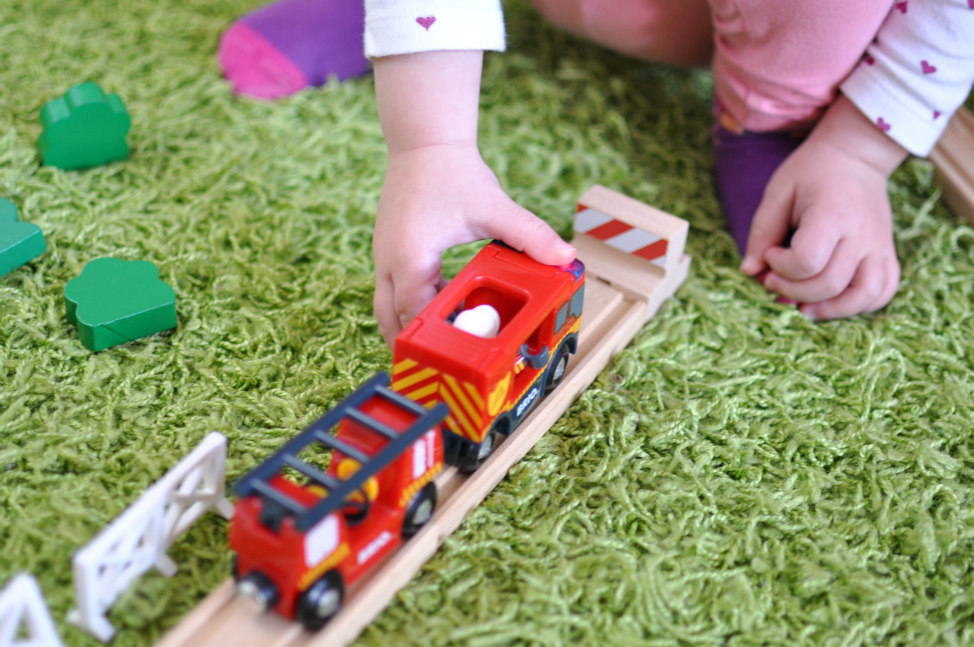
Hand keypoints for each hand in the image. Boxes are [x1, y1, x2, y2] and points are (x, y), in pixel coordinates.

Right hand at [372, 142, 574, 345]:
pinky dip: (413, 304)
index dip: (435, 336)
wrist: (424, 141)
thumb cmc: (453, 172)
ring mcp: (383, 256)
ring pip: (385, 306)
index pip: (415, 312)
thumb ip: (530, 234)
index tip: (458, 352)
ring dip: (411, 324)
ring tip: (444, 341)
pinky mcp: (388, 250)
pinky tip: (447, 304)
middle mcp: (387, 261)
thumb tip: (565, 256)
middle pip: (388, 319)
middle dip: (412, 342)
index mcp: (409, 257)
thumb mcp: (494, 206)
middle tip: (441, 364)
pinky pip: (393, 289)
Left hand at [740, 95, 907, 319]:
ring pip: (864, 296)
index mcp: (832, 215)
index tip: (771, 253)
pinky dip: (860, 305)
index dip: (781, 267)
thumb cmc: (811, 171)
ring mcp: (879, 246)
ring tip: (803, 306)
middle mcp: (861, 234)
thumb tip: (749, 271)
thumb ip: (762, 232)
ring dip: (830, 310)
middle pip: (830, 284)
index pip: (807, 261)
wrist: (856, 155)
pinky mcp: (887, 253)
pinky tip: (832, 301)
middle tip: (774, 278)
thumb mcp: (778, 192)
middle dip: (793, 290)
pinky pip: (883, 291)